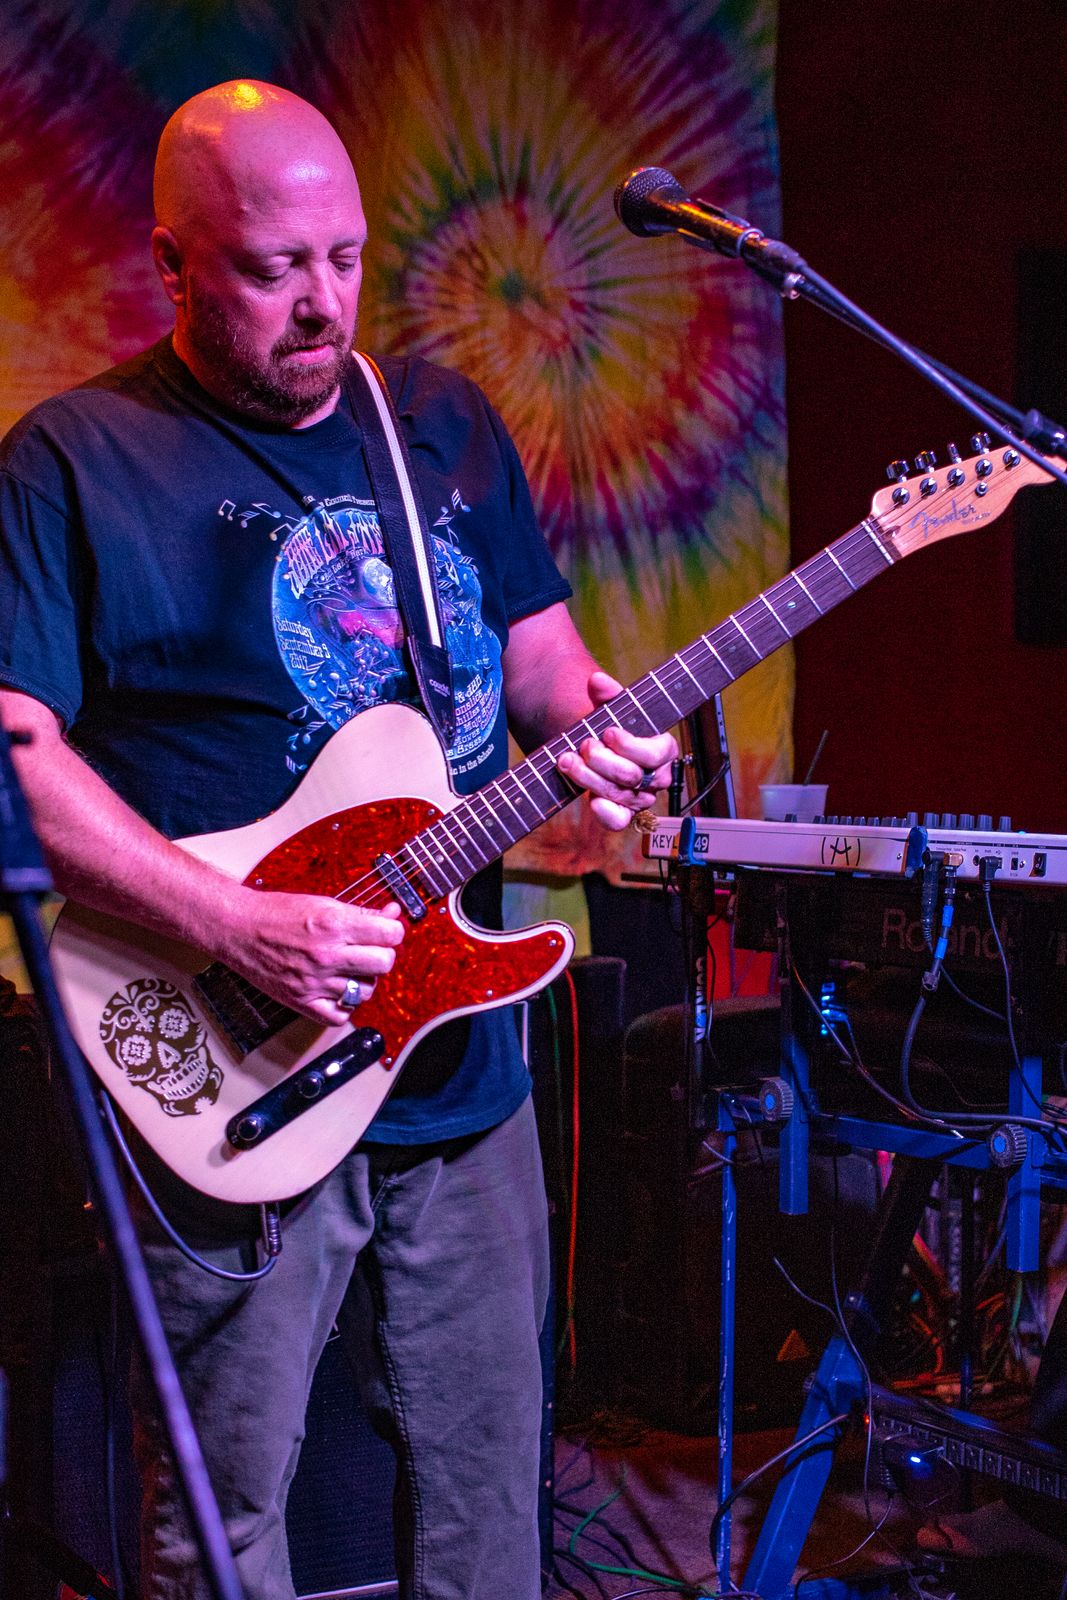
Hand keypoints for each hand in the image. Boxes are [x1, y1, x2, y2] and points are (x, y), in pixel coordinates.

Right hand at [216, 887, 405, 1026]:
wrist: (237, 929)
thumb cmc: (276, 913)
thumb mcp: (323, 903)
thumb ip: (360, 912)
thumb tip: (391, 913)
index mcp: (332, 924)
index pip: (389, 934)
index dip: (393, 931)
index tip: (387, 931)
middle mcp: (325, 954)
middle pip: (384, 963)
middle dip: (383, 954)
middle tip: (371, 950)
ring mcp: (314, 981)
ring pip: (366, 991)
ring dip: (364, 980)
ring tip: (350, 968)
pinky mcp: (301, 1001)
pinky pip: (340, 1015)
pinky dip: (345, 1005)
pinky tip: (339, 990)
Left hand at [555, 669, 677, 831]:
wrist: (594, 747)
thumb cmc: (610, 728)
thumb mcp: (610, 708)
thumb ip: (607, 694)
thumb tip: (597, 681)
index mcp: (663, 749)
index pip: (656, 753)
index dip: (630, 745)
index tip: (608, 732)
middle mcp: (656, 777)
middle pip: (632, 776)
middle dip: (602, 760)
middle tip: (584, 744)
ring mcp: (640, 798)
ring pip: (619, 795)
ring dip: (589, 778)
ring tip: (568, 760)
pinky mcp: (623, 813)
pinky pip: (619, 821)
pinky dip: (604, 812)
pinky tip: (589, 799)